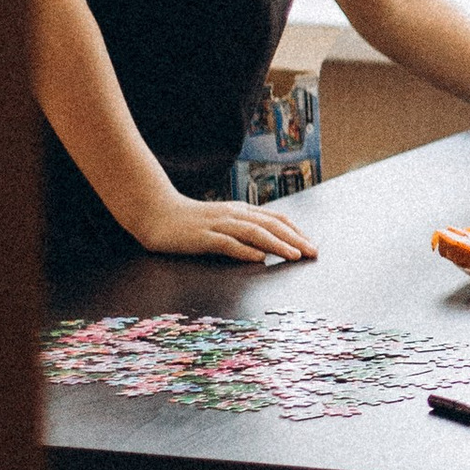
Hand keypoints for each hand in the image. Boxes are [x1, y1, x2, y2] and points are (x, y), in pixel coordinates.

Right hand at [132, 187, 318, 264]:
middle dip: (295, 239)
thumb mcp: (222, 222)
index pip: (275, 218)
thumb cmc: (190, 222)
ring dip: (277, 244)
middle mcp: (233, 215)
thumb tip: (266, 247)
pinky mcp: (202, 237)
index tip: (312, 245)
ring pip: (254, 233)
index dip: (296, 231)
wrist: (156, 213)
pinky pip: (227, 244)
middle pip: (270, 225)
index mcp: (240, 211)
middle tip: (313, 253)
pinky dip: (244, 251)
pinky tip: (258, 258)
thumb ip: (243, 230)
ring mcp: (218, 225)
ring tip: (295, 255)